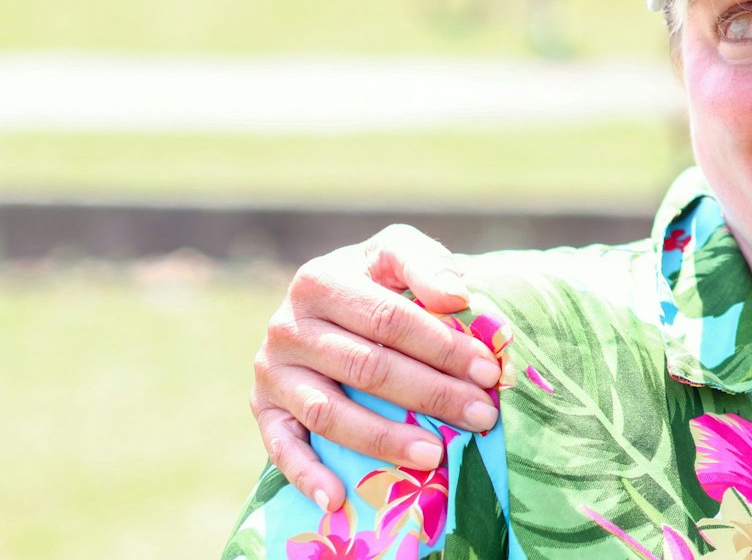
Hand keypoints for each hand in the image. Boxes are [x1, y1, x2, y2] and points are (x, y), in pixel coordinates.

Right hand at [250, 224, 503, 509]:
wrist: (331, 299)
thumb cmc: (377, 279)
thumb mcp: (398, 252)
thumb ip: (426, 264)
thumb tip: (456, 297)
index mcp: (320, 280)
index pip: (389, 319)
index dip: (443, 346)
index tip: (489, 371)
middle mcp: (287, 326)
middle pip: (367, 368)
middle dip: (432, 394)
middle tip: (481, 415)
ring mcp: (271, 371)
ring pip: (330, 413)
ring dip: (384, 439)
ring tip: (435, 454)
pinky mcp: (263, 408)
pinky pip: (282, 447)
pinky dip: (307, 476)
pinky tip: (339, 499)